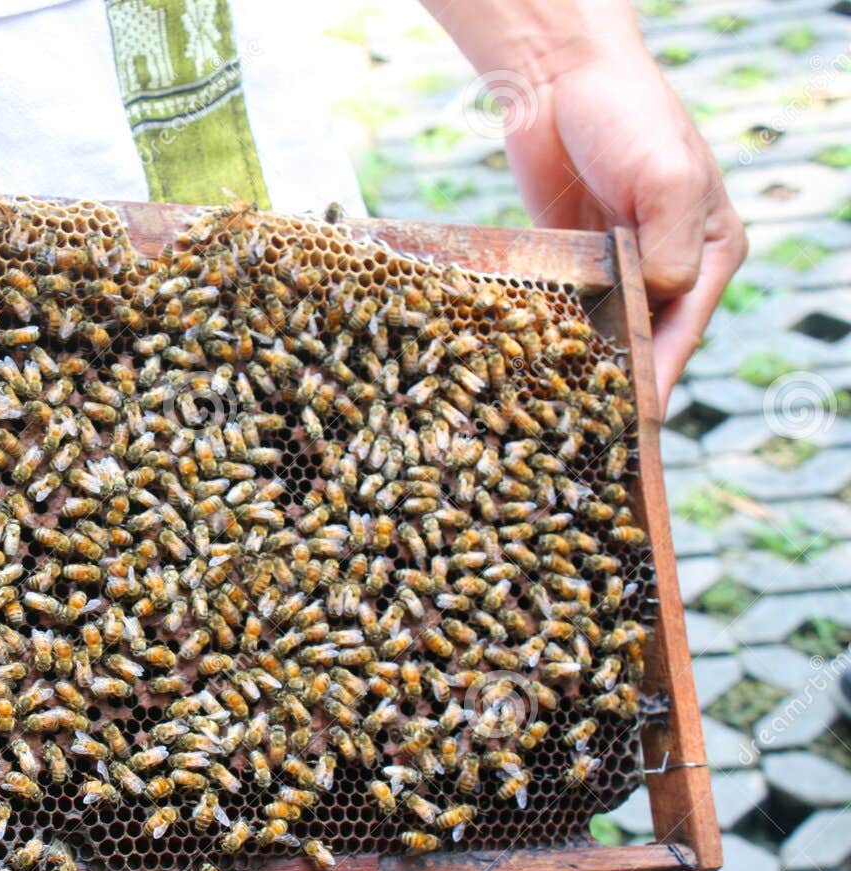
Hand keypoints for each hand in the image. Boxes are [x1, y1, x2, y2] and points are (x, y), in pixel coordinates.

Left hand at [502, 53, 745, 407]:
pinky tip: (516, 374)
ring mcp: (614, 266)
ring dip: (572, 372)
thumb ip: (667, 244)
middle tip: (581, 440)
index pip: (682, 334)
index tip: (634, 428)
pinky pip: (558, 311)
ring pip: (596, 335)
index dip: (657, 382)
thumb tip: (658, 299)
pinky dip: (542, 339)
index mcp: (706, 254)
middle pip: (639, 344)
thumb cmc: (627, 116)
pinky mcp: (568, 261)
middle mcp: (664, 267)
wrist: (559, 79)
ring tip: (545, 422)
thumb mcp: (664, 177)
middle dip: (612, 388)